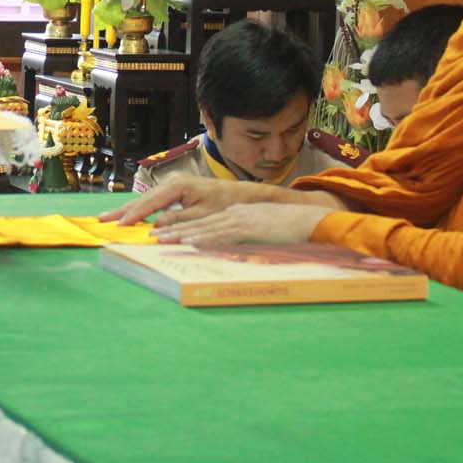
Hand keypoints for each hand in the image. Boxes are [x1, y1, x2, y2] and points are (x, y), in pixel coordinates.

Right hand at [97, 173, 272, 226]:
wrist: (239, 195)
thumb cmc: (224, 206)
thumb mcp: (202, 217)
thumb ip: (177, 222)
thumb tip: (155, 227)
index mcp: (177, 186)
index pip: (150, 203)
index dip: (134, 216)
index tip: (119, 226)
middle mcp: (171, 181)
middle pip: (142, 199)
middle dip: (122, 211)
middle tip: (101, 220)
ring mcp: (171, 183)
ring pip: (145, 199)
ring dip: (128, 210)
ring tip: (108, 218)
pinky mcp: (173, 188)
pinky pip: (152, 200)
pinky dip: (139, 209)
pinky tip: (127, 216)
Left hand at [143, 202, 335, 247]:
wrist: (312, 220)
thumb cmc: (290, 228)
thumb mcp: (261, 231)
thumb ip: (243, 237)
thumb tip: (227, 248)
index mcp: (235, 215)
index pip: (201, 221)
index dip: (180, 228)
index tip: (161, 233)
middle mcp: (233, 215)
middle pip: (197, 223)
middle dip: (172, 230)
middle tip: (150, 236)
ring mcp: (240, 221)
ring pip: (204, 228)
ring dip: (181, 235)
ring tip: (161, 240)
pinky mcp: (250, 229)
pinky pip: (223, 235)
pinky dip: (206, 239)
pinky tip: (192, 243)